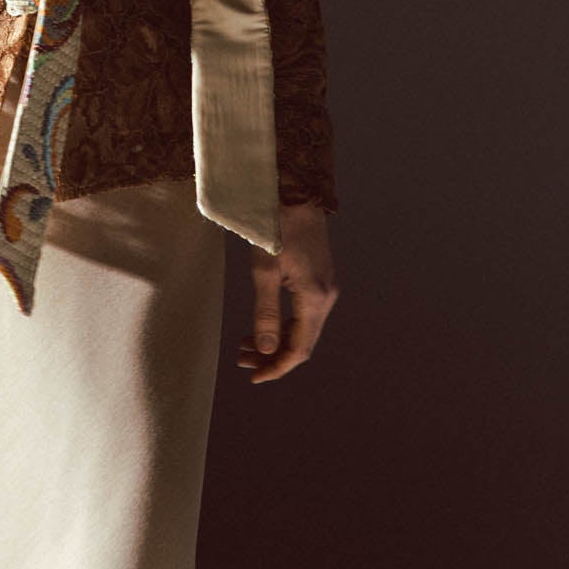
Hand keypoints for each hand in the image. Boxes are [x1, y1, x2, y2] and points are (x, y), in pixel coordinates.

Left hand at [236, 202, 338, 383]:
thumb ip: (266, 314)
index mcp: (315, 298)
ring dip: (276, 341)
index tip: (254, 377)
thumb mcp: (264, 270)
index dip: (277, 368)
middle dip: (273, 356)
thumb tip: (267, 352)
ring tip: (245, 345)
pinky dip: (283, 324)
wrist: (296, 191)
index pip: (300, 349)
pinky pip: (303, 313)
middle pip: (302, 342)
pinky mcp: (319, 278)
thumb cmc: (275, 226)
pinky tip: (262, 325)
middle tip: (241, 360)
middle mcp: (326, 296)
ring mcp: (325, 287)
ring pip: (303, 328)